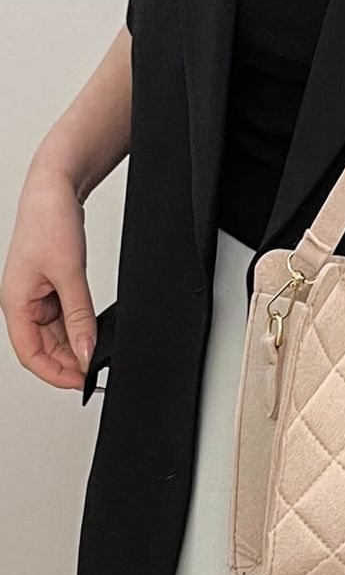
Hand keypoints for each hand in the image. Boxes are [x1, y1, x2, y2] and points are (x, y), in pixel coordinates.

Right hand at [1, 157, 94, 389]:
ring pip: (55, 337)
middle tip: (97, 372)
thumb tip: (87, 351)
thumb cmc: (49, 223)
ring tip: (99, 353)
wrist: (54, 191)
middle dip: (70, 363)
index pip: (30, 355)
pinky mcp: (51, 289)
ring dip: (76, 347)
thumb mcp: (69, 275)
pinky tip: (94, 333)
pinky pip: (64, 320)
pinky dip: (79, 329)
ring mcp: (37, 297)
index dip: (55, 374)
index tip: (81, 383)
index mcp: (15, 303)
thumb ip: (79, 317)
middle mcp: (22, 303)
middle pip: (44, 350)